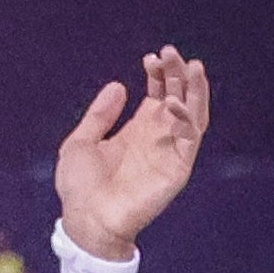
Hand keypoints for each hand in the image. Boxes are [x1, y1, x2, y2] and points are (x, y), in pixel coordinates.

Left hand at [55, 46, 210, 260]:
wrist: (86, 220)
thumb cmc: (80, 188)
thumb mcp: (80, 143)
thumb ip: (100, 115)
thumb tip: (118, 85)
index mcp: (137, 130)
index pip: (158, 94)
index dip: (158, 75)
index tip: (151, 57)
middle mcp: (158, 137)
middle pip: (177, 97)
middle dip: (176, 73)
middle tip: (170, 52)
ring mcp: (170, 150)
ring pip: (193, 112)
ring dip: (194, 89)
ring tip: (191, 65)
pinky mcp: (178, 166)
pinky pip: (191, 136)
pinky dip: (187, 116)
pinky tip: (174, 101)